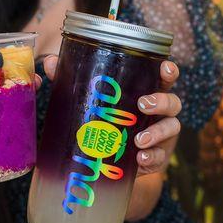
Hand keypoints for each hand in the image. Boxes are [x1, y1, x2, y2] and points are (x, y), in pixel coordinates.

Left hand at [43, 55, 180, 176]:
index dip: (168, 71)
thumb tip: (50, 61)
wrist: (104, 161)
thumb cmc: (100, 122)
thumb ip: (69, 80)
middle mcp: (156, 112)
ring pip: (172, 127)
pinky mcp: (157, 156)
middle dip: (162, 101)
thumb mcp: (86, 100)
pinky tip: (140, 158)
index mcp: (143, 93)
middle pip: (173, 101)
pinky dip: (152, 156)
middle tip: (142, 104)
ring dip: (157, 132)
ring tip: (139, 140)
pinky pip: (161, 156)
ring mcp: (160, 135)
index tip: (165, 69)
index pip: (162, 78)